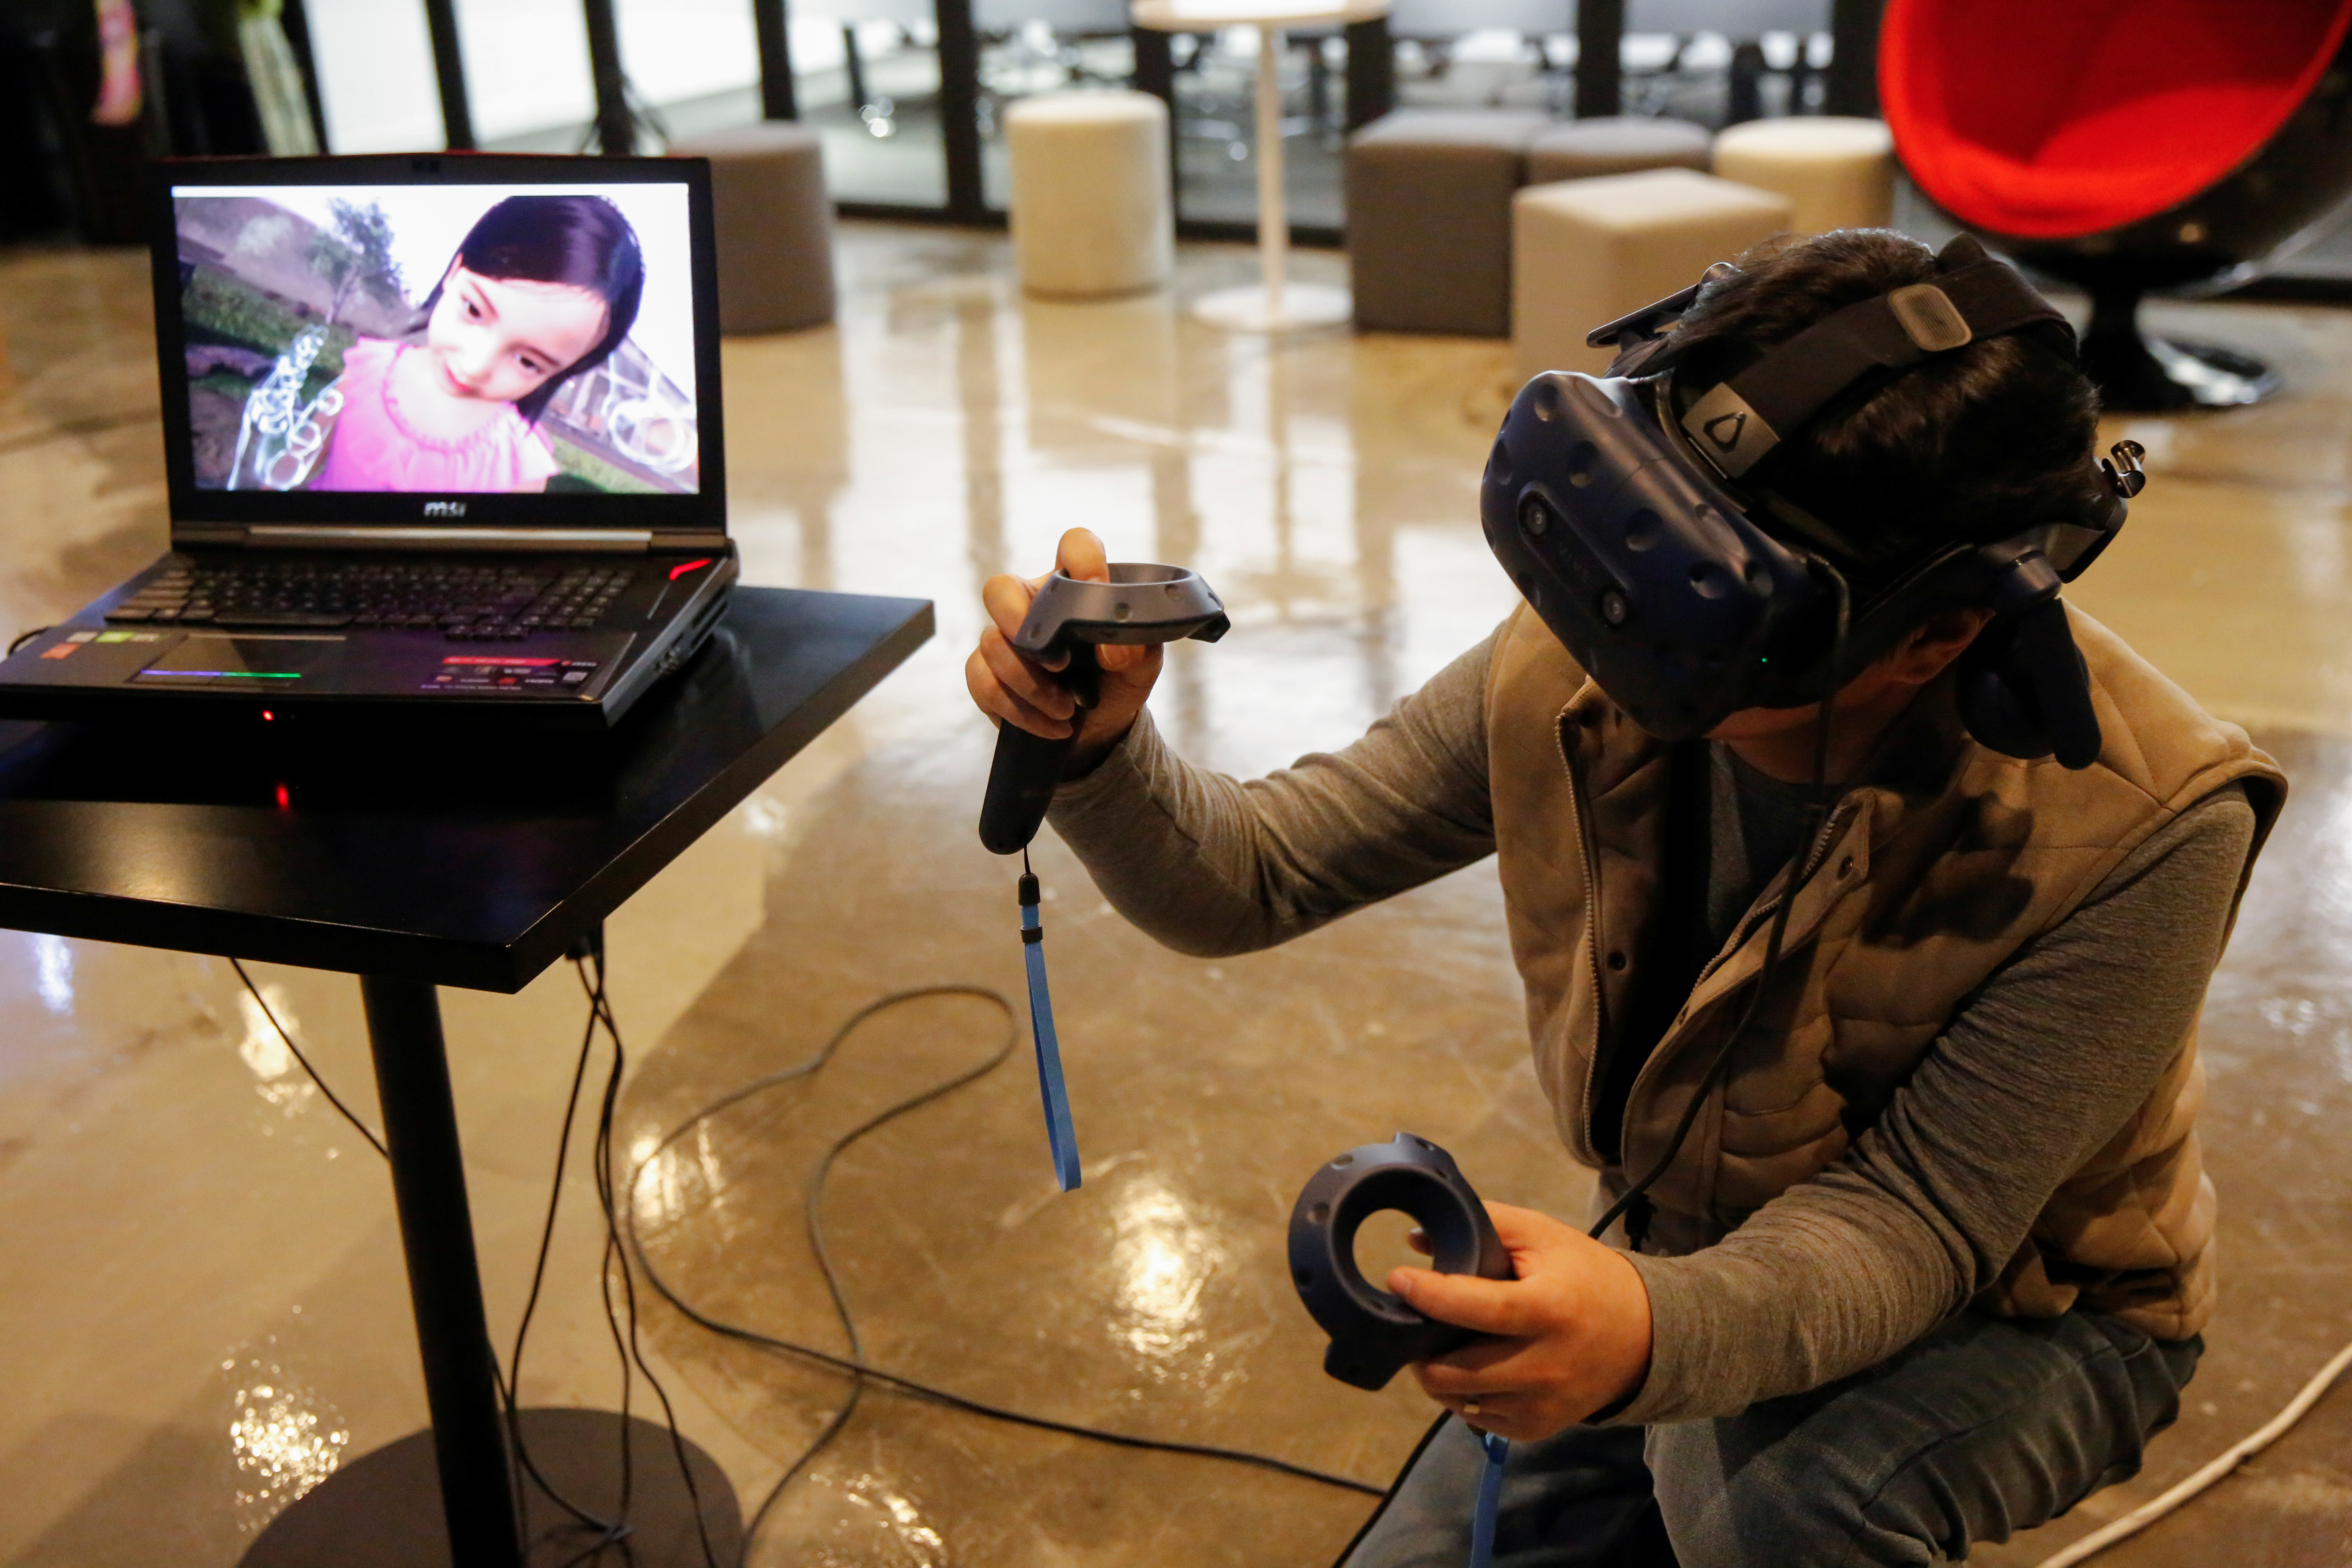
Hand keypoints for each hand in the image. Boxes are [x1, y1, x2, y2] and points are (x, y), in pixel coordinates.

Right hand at [966, 528, 1162, 774]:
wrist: (1100, 729)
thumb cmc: (1119, 681)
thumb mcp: (1142, 666)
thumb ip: (1139, 650)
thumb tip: (1115, 650)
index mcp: (1075, 586)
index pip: (1073, 546)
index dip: (1083, 558)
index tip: (1097, 589)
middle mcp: (1033, 604)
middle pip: (999, 588)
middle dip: (1019, 621)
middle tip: (1058, 661)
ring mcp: (1004, 639)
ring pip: (991, 644)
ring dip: (1031, 685)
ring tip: (1067, 709)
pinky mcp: (987, 675)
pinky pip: (984, 684)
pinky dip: (1022, 712)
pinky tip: (1053, 726)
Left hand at [1388, 1202, 1653, 1442]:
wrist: (1645, 1336)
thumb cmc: (1586, 1277)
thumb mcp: (1543, 1237)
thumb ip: (1484, 1225)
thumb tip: (1417, 1238)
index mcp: (1547, 1310)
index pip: (1476, 1309)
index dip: (1430, 1296)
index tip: (1397, 1279)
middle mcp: (1543, 1366)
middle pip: (1453, 1371)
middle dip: (1419, 1349)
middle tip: (1413, 1324)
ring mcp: (1540, 1404)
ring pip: (1457, 1401)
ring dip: (1437, 1375)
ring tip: (1440, 1346)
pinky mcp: (1537, 1428)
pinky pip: (1477, 1419)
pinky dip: (1463, 1396)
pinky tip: (1472, 1369)